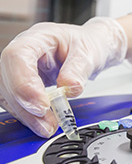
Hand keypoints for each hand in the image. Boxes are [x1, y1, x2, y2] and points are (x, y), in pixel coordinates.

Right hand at [0, 17, 126, 137]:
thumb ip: (79, 69)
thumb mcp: (89, 53)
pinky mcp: (23, 82)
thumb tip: (70, 87)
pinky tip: (41, 123)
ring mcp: (20, 67)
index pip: (18, 57)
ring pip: (8, 93)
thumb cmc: (88, 44)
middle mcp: (24, 51)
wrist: (92, 46)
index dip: (24, 83)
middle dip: (25, 105)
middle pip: (8, 78)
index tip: (42, 105)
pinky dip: (28, 115)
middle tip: (46, 123)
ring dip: (25, 114)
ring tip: (47, 127)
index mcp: (38, 36)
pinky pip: (16, 100)